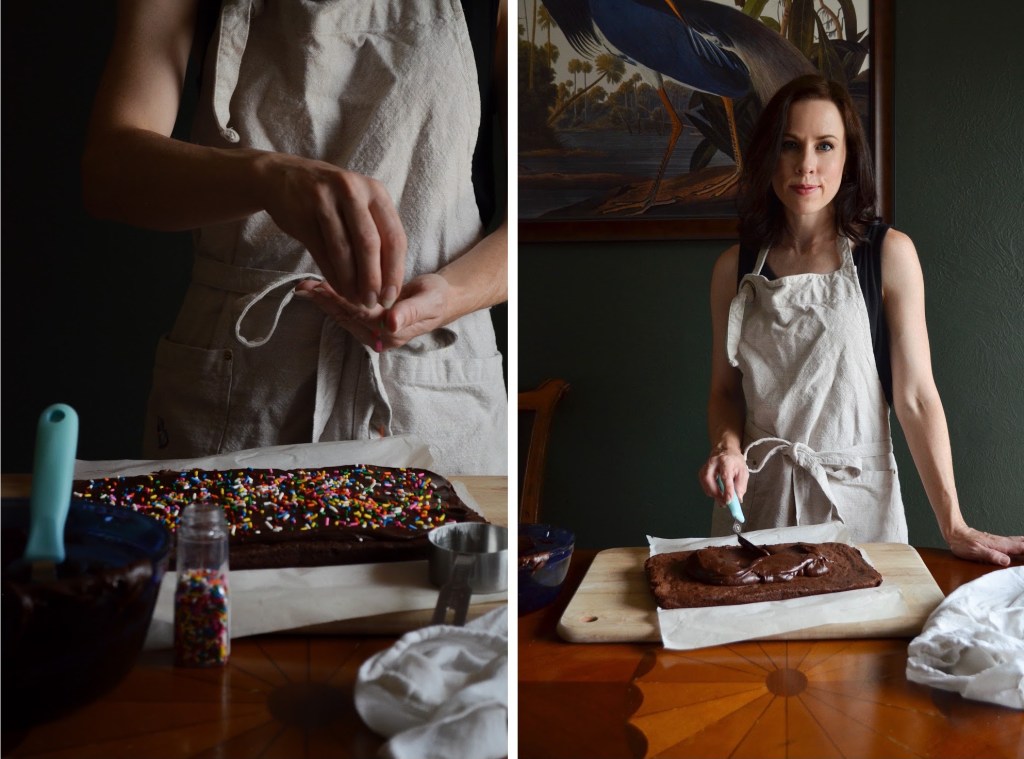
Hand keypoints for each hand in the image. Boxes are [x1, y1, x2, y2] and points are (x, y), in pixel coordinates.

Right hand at [259, 153, 406, 308]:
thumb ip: (378, 234)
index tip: (391, 296)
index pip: (394, 237)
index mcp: (376, 192)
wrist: (284, 177)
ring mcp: (325, 200)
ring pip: (344, 250)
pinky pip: (321, 251)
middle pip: (370, 244)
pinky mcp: (302, 214)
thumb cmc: (333, 199)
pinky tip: (339, 289)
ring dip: (351, 282)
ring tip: (356, 301)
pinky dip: (332, 275)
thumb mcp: (361, 205)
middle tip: (373, 304)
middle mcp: (353, 192)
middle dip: (373, 280)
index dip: (395, 271)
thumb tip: (389, 283)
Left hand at [301, 272, 452, 351]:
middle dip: (325, 302)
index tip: (321, 287)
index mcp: (393, 334)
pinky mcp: (369, 324)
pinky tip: (318, 289)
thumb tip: (391, 323)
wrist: (442, 300)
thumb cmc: (437, 298)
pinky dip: (333, 300)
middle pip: (347, 318)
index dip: (342, 301)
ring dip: (324, 302)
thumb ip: (410, 312)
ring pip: (344, 317)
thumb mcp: (429, 302)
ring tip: (304, 287)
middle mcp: (380, 338)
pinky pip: (348, 313)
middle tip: (303, 286)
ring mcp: (373, 333)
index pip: (362, 316)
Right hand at [699, 448, 747, 508]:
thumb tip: (737, 499)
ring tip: (722, 499)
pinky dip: (709, 491)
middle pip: (709, 479)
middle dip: (716, 493)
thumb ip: (741, 486)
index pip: (725, 476)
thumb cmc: (734, 461)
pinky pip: (703, 484)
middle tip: (724, 502)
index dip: (727, 490)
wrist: (725, 450)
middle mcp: (713, 462)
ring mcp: (706, 466)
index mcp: (726, 461)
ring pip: (705, 482)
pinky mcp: (702, 471)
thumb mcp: (743, 472)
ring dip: (713, 493)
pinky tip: (716, 492)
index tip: (729, 500)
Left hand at [946, 525, 1023, 566]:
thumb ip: (992, 556)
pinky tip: (1022, 543)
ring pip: (1018, 541)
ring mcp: (999, 541)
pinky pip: (1013, 542)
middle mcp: (1002, 542)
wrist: (955, 533)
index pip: (1021, 548)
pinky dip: (1021, 542)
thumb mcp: (976, 552)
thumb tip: (1007, 561)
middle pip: (1022, 543)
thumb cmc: (963, 543)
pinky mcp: (996, 541)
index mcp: (1000, 546)